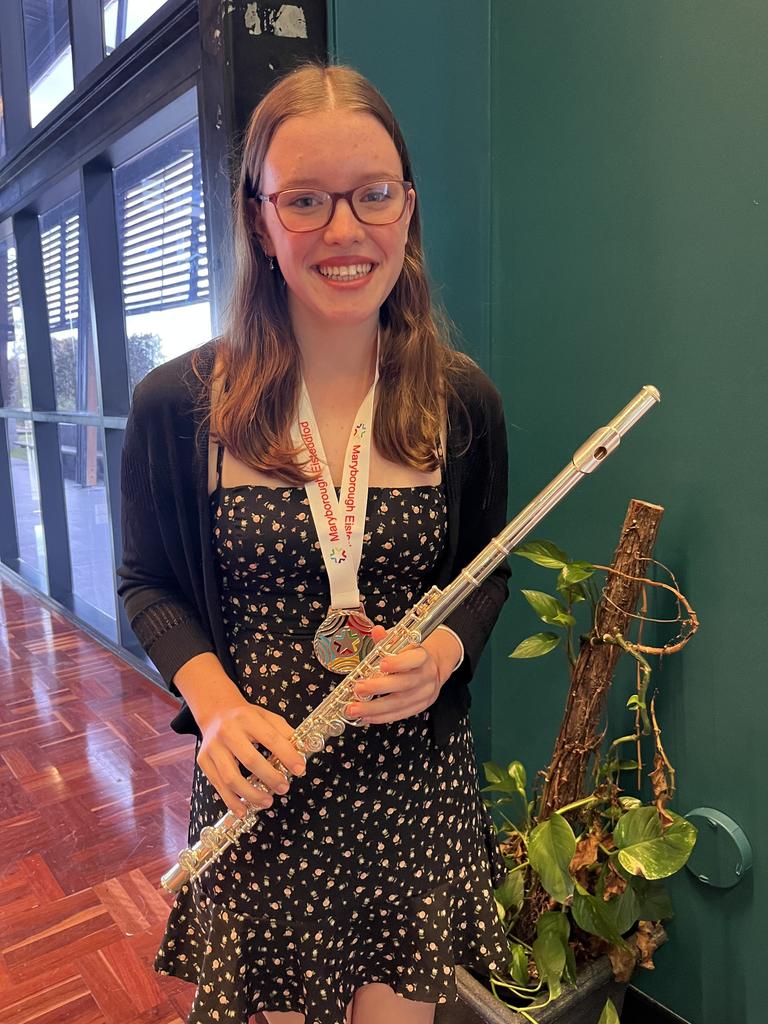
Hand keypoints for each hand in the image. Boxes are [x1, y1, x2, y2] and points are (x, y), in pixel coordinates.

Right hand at [196, 695, 306, 817]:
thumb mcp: (266, 716)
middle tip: (284, 788)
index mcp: (247, 718)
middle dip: (270, 777)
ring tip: (267, 801)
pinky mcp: (203, 761)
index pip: (270, 738)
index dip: (287, 755)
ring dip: (251, 794)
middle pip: (250, 760)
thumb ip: (284, 732)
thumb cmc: (246, 718)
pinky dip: (231, 801)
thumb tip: (301, 752)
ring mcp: (213, 748)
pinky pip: (218, 785)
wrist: (215, 712)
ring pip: (231, 777)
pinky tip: (243, 810)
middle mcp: (228, 732)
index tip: (300, 769)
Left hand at [345, 624, 461, 724]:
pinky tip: (367, 716)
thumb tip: (377, 631)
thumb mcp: (402, 642)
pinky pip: (400, 714)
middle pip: (404, 684)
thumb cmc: (412, 654)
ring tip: (355, 708)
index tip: (382, 664)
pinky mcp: (420, 706)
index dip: (398, 663)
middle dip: (378, 688)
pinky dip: (382, 716)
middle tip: (358, 688)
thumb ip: (387, 639)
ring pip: (400, 703)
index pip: (414, 659)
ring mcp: (424, 693)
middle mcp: (426, 675)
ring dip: (375, 708)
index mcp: (423, 656)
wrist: (432, 667)